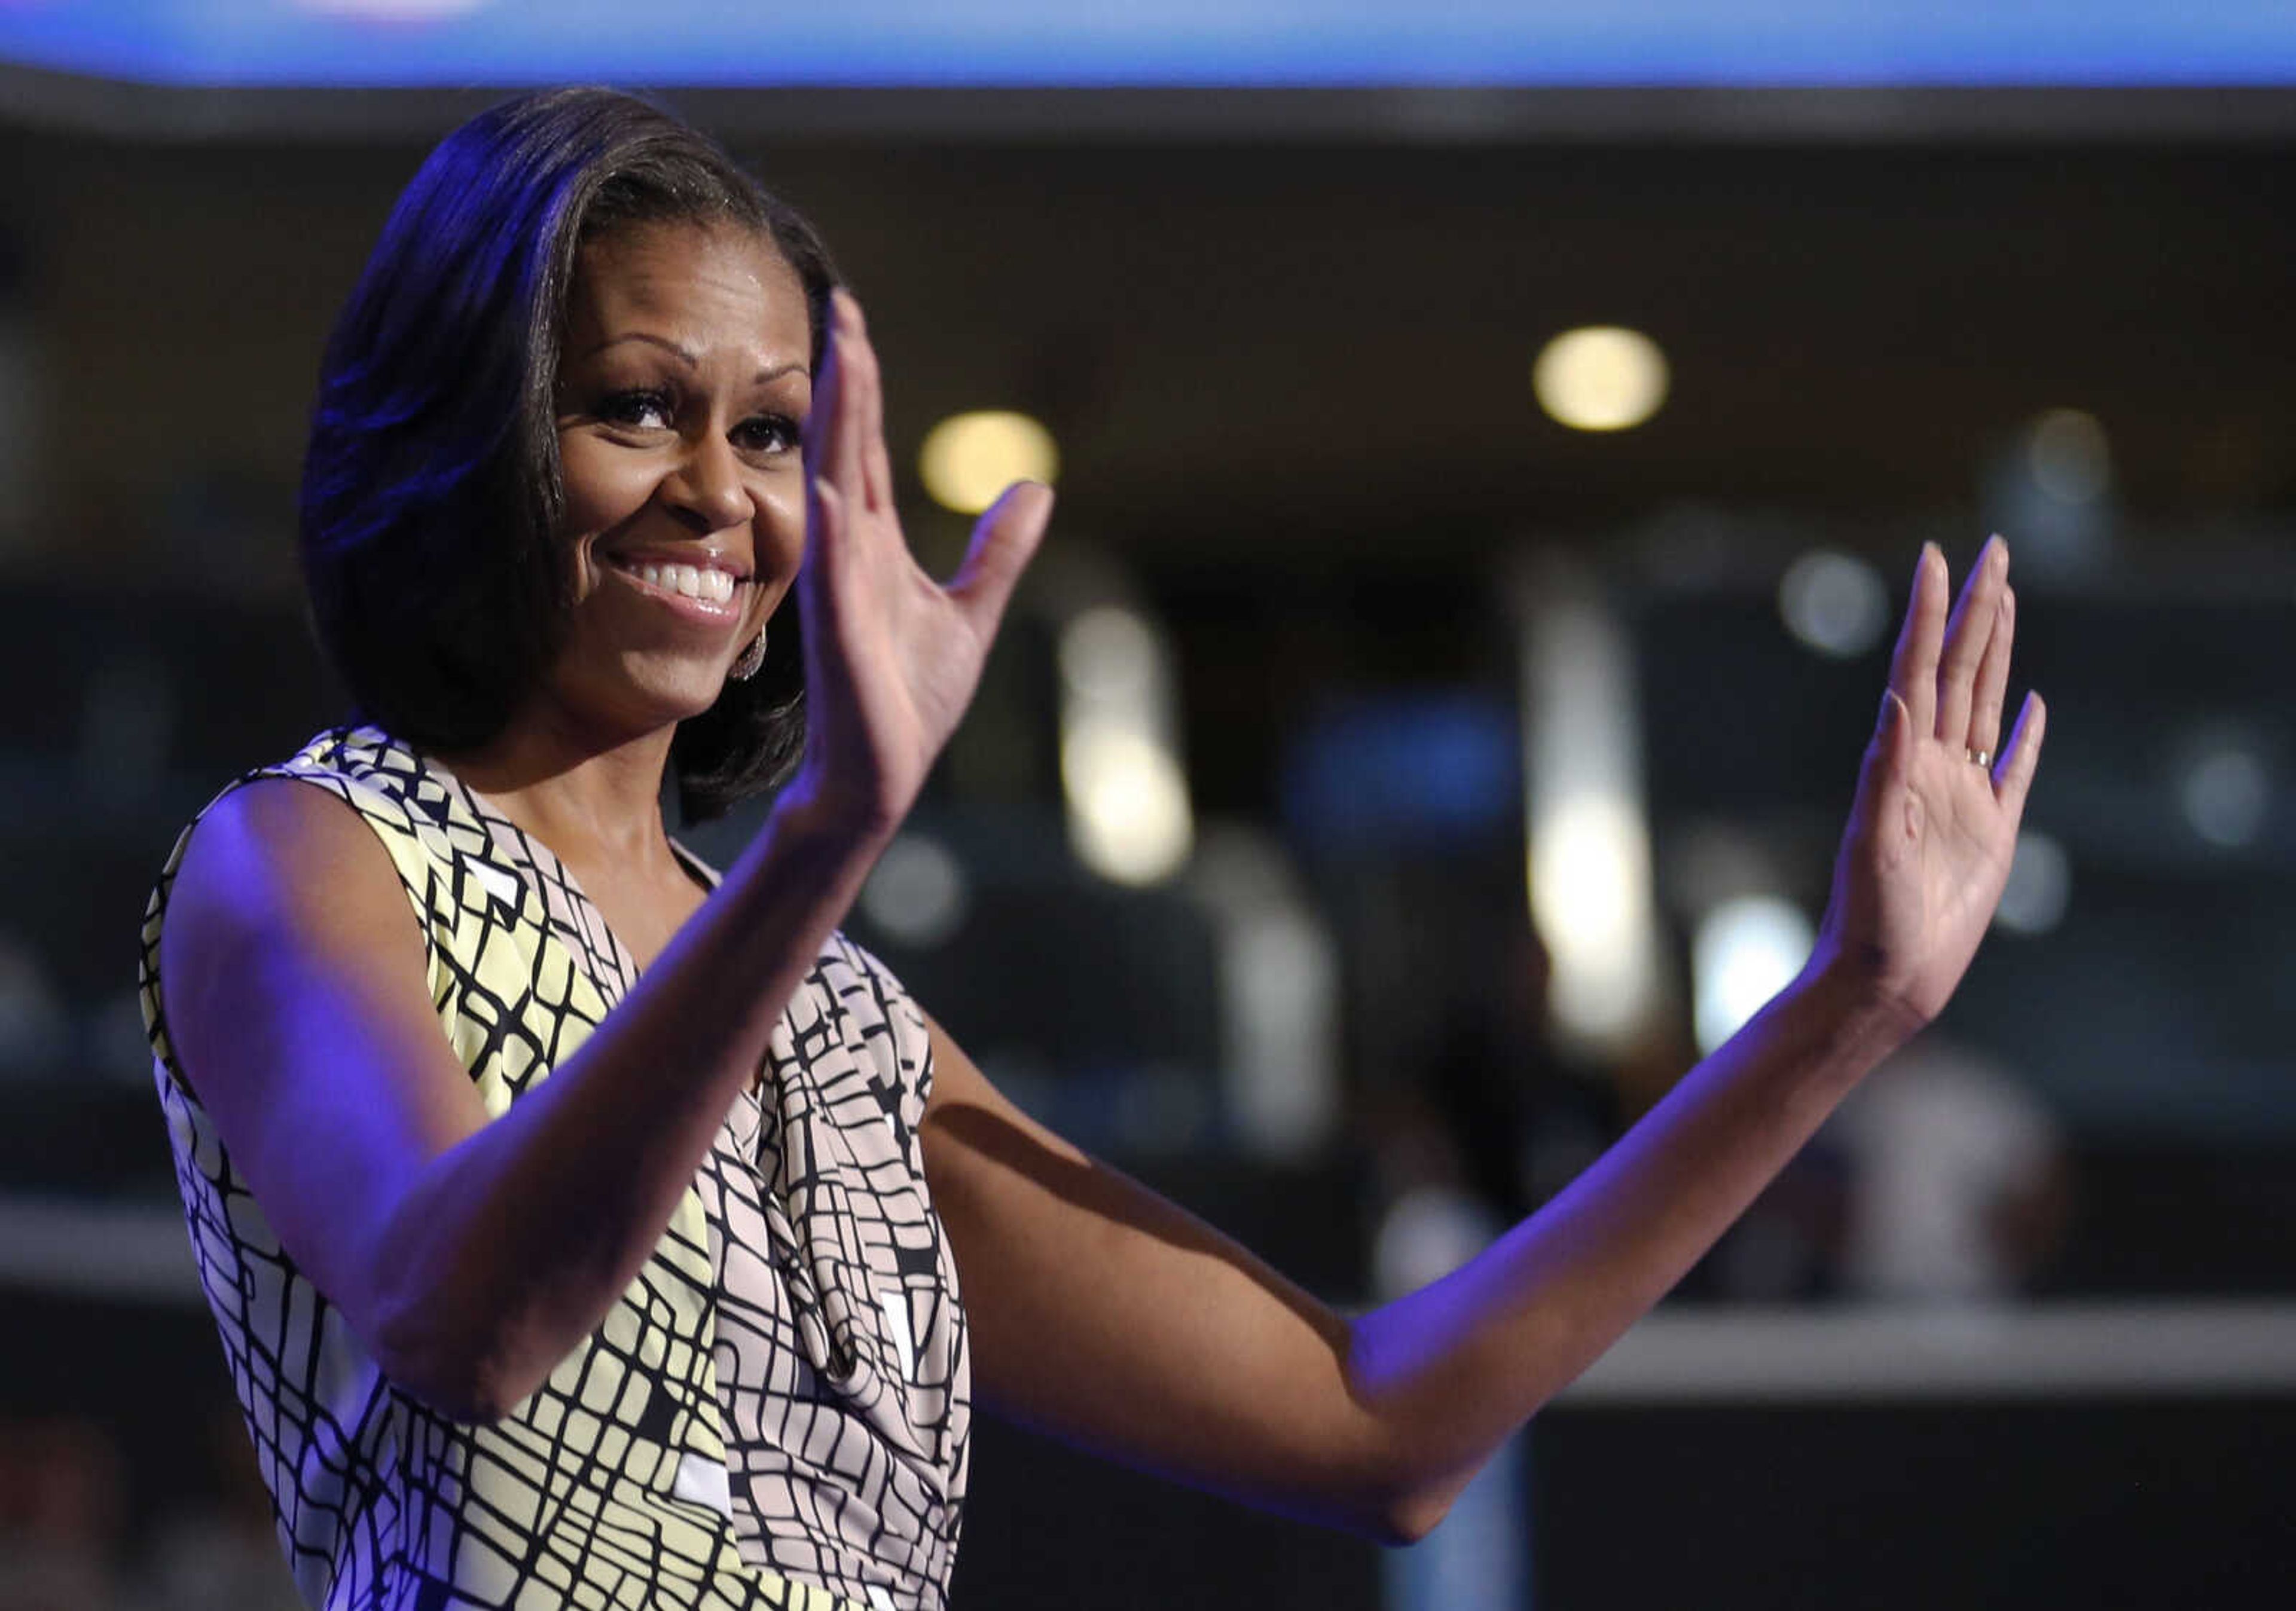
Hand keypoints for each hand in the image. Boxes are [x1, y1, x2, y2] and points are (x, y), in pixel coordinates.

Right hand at [787, 291, 1053, 834]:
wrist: (881, 772)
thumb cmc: (911, 697)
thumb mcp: (971, 611)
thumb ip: (998, 551)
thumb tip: (1036, 487)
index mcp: (874, 544)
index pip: (863, 447)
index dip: (860, 386)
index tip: (853, 322)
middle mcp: (849, 554)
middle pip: (845, 449)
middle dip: (846, 381)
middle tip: (842, 309)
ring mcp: (840, 591)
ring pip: (836, 492)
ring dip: (836, 431)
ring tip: (841, 365)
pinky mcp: (841, 637)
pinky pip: (833, 576)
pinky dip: (832, 533)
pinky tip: (833, 491)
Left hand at [1812, 537, 2045, 1033]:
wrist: (1884, 976)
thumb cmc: (1867, 916)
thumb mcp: (1872, 839)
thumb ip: (1885, 771)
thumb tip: (1898, 699)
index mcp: (1900, 760)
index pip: (1918, 668)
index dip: (1929, 613)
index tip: (1936, 557)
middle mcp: (1931, 766)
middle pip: (1960, 669)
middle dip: (1977, 608)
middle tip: (1994, 549)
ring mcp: (1964, 794)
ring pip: (1985, 702)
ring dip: (1998, 649)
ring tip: (2007, 596)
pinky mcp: (1993, 831)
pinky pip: (2016, 769)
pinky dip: (2027, 734)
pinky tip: (2033, 703)